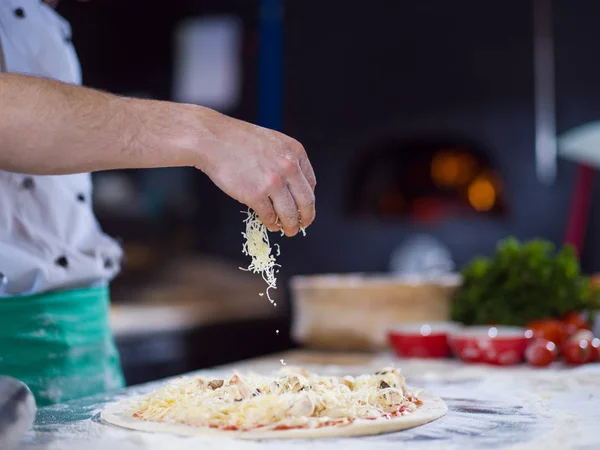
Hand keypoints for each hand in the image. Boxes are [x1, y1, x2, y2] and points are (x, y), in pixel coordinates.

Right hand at [197, 112, 315, 235]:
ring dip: (291, 226)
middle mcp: (289, 167)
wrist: (213, 139)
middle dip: (306, 217)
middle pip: (306, 201)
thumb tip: (292, 187)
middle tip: (303, 225)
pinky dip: (272, 223)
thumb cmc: (238, 139)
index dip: (308, 200)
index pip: (310, 184)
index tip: (304, 208)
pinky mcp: (255, 195)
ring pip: (290, 213)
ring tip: (289, 230)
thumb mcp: (273, 142)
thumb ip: (286, 160)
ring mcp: (273, 182)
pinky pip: (269, 215)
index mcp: (295, 152)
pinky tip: (270, 224)